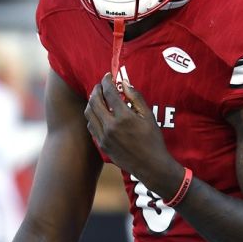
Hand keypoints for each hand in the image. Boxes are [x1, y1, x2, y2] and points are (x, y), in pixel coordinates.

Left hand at [84, 74, 182, 196]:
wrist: (150, 166)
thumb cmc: (153, 140)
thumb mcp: (148, 116)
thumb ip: (135, 98)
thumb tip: (124, 83)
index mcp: (124, 117)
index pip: (109, 92)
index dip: (106, 81)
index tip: (108, 75)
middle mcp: (111, 126)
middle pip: (94, 101)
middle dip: (96, 89)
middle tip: (101, 85)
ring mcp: (104, 137)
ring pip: (89, 113)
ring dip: (91, 102)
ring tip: (98, 97)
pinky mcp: (102, 145)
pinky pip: (91, 126)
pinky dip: (92, 116)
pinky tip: (99, 113)